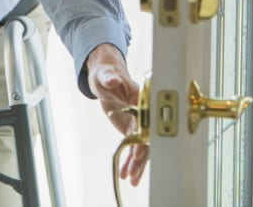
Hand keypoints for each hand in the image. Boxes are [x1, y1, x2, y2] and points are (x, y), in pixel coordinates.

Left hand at [86, 43, 148, 185]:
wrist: (105, 75)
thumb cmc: (106, 73)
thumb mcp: (105, 75)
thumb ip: (110, 77)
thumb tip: (112, 79)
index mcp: (142, 98)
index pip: (146, 121)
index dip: (143, 138)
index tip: (138, 152)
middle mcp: (145, 111)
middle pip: (147, 137)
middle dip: (141, 157)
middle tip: (133, 173)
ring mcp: (140, 120)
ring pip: (142, 145)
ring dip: (138, 163)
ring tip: (132, 179)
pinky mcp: (134, 127)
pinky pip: (135, 146)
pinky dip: (132, 159)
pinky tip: (127, 172)